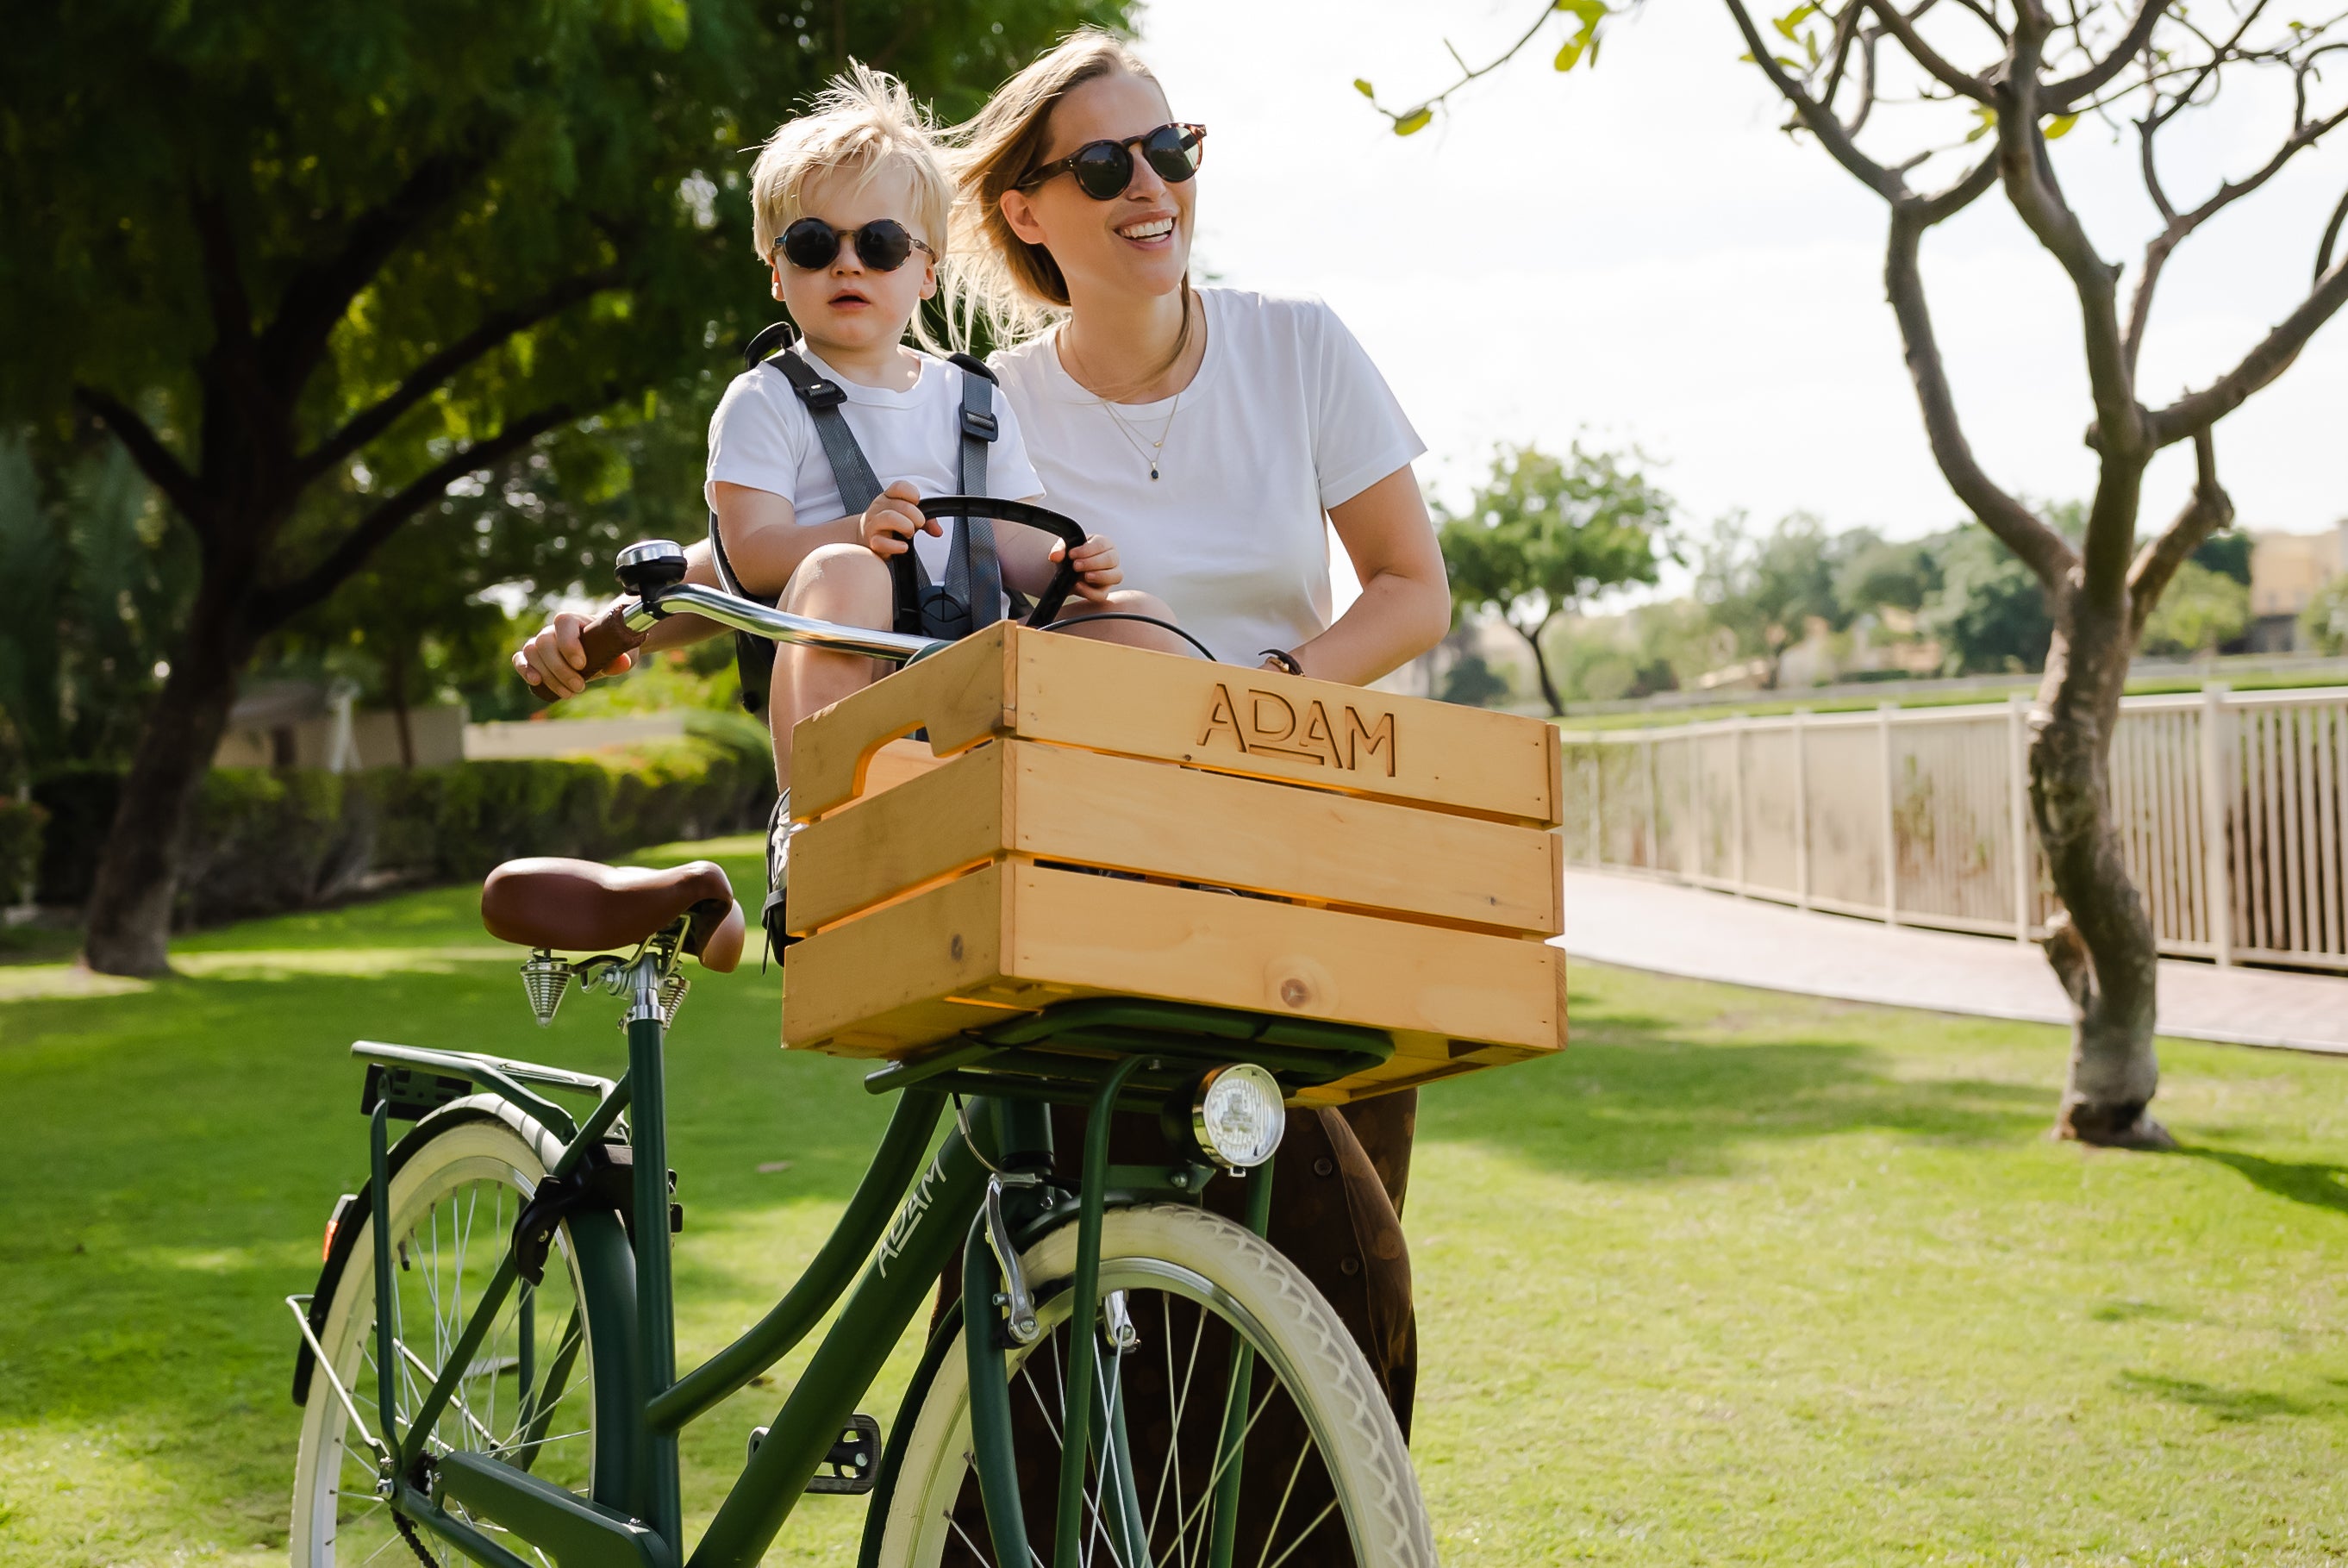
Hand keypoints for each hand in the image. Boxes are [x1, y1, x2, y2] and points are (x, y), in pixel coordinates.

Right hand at [513, 609, 632, 697]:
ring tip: (569, 693)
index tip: (582, 664)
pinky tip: (536, 682)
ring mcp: (540, 642)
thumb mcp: (620, 651)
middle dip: (560, 669)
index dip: (569, 643)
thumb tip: (623, 664)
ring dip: (548, 676)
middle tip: (580, 687)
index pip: (563, 623)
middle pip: (545, 642)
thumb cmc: (611, 646)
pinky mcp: (533, 658)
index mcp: (574, 620)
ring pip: (532, 653)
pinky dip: (524, 670)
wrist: (602, 649)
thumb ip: (621, 657)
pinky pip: (520, 659)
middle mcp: (553, 630)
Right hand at [859, 480, 937, 557]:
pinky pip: (881, 542)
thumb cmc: (889, 526)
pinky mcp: (872, 541)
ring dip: (906, 526)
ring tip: (910, 533)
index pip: (899, 487)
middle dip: (915, 515)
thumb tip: (938, 531)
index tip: (917, 502)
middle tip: (919, 524)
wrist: (865, 538)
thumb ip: (926, 521)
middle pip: (900, 504)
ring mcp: (874, 524)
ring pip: (889, 517)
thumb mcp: (907, 517)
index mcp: (888, 497)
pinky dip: (895, 546)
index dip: (912, 493)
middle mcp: (879, 508)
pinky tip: (903, 547)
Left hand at [1054, 533, 1121, 603]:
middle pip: (1111, 559)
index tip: (1072, 554)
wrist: (1067, 571)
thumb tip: (1055, 556)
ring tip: (1085, 576)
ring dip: (1100, 576)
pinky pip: (1103, 594)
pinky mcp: (1104, 591)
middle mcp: (1112, 558)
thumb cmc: (1072, 556)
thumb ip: (1060, 549)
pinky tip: (1079, 586)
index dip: (1087, 550)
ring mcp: (1111, 575)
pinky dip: (1090, 592)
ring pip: (1116, 576)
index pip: (1102, 544)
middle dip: (1092, 563)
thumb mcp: (1064, 548)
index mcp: (1104, 544)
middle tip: (1076, 565)